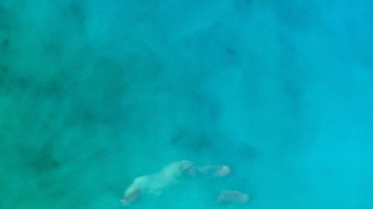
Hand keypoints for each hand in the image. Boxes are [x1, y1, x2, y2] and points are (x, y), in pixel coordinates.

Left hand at [119, 160, 248, 205]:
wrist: (164, 192)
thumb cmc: (152, 188)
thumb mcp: (141, 187)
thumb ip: (134, 193)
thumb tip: (124, 201)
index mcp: (176, 173)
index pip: (181, 169)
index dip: (185, 169)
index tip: (189, 168)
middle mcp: (193, 180)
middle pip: (206, 176)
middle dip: (214, 173)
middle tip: (227, 170)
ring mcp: (203, 192)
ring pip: (219, 193)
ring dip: (232, 195)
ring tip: (247, 197)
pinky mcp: (207, 202)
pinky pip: (220, 203)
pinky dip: (230, 204)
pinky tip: (246, 203)